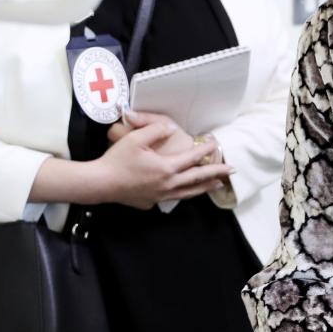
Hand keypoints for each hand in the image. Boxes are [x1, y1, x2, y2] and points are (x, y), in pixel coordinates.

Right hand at [96, 111, 230, 209]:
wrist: (100, 183)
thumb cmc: (117, 160)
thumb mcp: (136, 138)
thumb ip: (156, 130)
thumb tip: (172, 128)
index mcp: (166, 168)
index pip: (192, 158)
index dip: (206, 150)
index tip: (216, 144)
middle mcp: (167, 184)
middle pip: (197, 179)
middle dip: (216, 173)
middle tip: (231, 171)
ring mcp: (159, 196)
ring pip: (188, 193)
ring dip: (204, 188)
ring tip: (217, 185)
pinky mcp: (150, 202)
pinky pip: (171, 198)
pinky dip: (183, 194)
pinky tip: (184, 193)